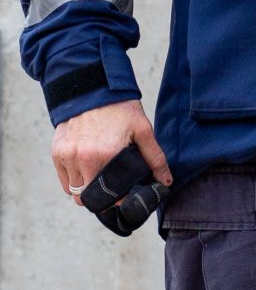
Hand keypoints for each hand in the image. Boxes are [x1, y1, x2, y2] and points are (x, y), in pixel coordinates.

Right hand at [51, 101, 169, 203]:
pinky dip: (73, 180)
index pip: (108, 196)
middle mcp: (82, 158)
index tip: (124, 196)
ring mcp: (67, 155)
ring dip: (86, 191)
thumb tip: (166, 182)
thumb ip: (155, 158)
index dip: (117, 201)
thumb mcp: (143, 130)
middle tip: (112, 191)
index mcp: (105, 155)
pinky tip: (86, 172)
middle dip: (100, 200)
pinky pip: (63, 179)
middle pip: (87, 199)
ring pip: (73, 191)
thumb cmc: (120, 109)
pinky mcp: (57, 151)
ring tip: (99, 179)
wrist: (93, 88)